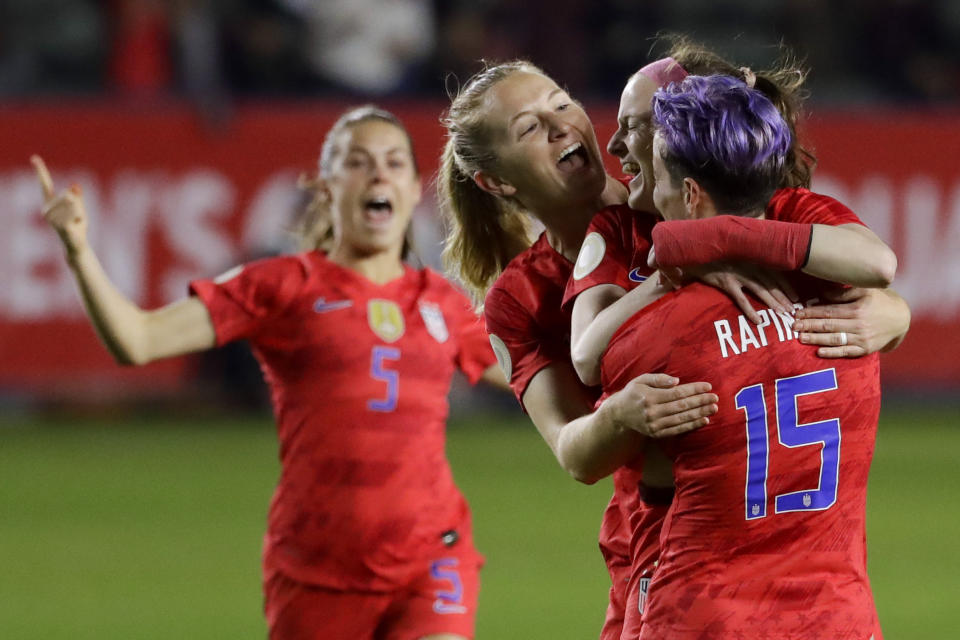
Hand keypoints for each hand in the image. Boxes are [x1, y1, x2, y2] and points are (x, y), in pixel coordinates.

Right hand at [31, 155, 88, 256]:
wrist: (77, 245)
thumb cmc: (77, 226)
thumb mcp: (78, 209)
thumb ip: (77, 197)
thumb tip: (75, 185)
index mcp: (50, 202)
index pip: (45, 183)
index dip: (40, 170)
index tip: (34, 157)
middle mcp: (46, 208)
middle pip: (67, 195)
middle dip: (77, 205)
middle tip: (75, 216)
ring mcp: (51, 217)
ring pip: (73, 203)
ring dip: (79, 212)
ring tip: (75, 221)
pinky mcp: (58, 223)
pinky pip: (73, 212)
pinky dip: (79, 217)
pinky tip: (75, 224)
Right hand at [603, 373, 717, 437]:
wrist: (619, 414)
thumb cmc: (633, 393)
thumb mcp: (641, 380)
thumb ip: (658, 379)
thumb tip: (677, 381)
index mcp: (649, 396)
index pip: (676, 393)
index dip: (693, 390)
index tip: (707, 386)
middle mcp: (652, 412)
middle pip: (681, 406)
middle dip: (700, 401)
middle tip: (715, 398)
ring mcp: (654, 424)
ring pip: (682, 419)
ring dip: (699, 414)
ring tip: (713, 408)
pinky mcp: (657, 433)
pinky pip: (677, 430)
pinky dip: (692, 425)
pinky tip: (703, 420)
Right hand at [686, 261, 796, 323]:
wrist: (696, 251)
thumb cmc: (716, 253)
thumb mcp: (735, 253)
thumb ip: (748, 260)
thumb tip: (761, 272)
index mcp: (753, 258)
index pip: (775, 273)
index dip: (787, 285)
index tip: (796, 297)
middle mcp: (749, 265)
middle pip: (771, 283)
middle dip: (784, 297)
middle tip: (793, 310)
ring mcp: (738, 274)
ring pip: (761, 290)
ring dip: (773, 303)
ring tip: (783, 314)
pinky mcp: (726, 283)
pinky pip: (741, 299)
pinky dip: (750, 310)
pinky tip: (758, 320)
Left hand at [793, 287, 910, 357]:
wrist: (900, 318)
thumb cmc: (878, 300)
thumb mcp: (865, 290)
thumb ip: (844, 292)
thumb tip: (822, 291)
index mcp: (857, 308)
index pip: (828, 311)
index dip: (811, 313)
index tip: (796, 313)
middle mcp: (859, 324)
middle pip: (828, 325)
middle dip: (808, 326)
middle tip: (792, 326)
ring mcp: (862, 338)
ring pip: (834, 339)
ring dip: (816, 339)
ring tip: (800, 338)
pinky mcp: (865, 349)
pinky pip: (846, 351)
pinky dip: (832, 353)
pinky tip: (819, 352)